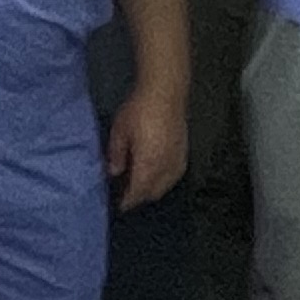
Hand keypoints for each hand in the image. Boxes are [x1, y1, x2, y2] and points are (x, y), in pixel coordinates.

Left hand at [105, 82, 187, 209]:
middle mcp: (166, 168)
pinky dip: (162, 181)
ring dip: (151, 190)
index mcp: (148, 164)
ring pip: (164, 187)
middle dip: (139, 197)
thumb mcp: (120, 131)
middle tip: (125, 194)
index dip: (128, 201)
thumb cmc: (139, 110)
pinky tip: (153, 174)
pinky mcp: (184, 155)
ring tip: (137, 184)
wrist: (166, 94)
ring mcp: (178, 162)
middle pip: (153, 193)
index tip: (119, 206)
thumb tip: (114, 172)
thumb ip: (116, 155)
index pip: (138, 192)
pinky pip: (173, 177)